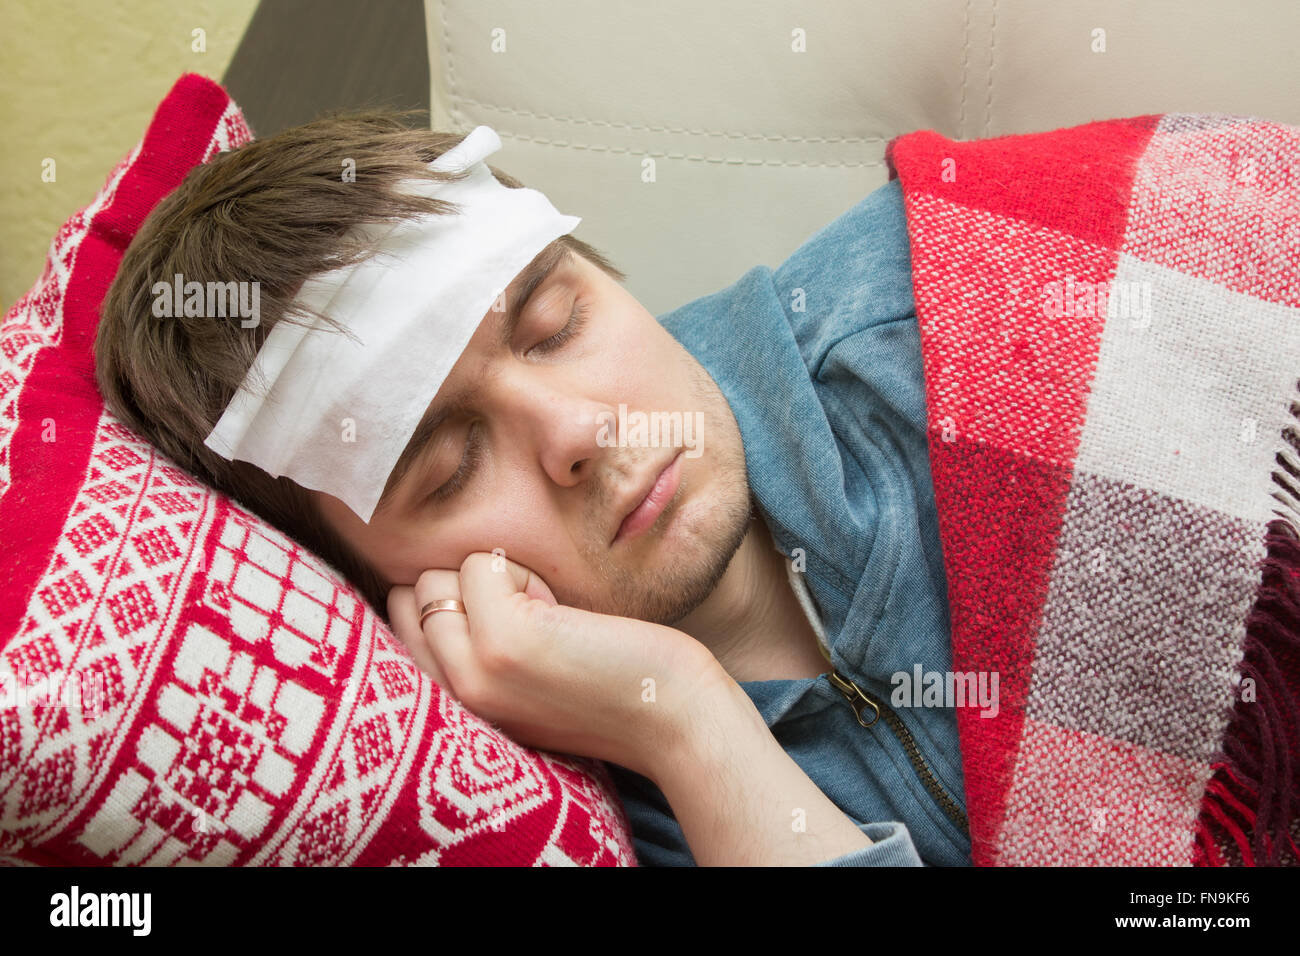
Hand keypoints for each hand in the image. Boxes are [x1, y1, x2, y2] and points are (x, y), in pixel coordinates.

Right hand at [387, 552, 728, 780]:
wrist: (673, 718)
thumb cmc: (607, 688)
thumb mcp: (520, 681)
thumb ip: (473, 651)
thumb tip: (437, 580)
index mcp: (451, 710)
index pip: (398, 627)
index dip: (449, 602)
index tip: (508, 627)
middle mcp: (449, 698)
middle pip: (408, 598)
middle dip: (463, 586)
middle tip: (531, 619)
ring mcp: (472, 671)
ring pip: (436, 578)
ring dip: (495, 578)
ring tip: (548, 618)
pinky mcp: (504, 641)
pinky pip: (481, 564)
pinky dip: (524, 572)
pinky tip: (563, 611)